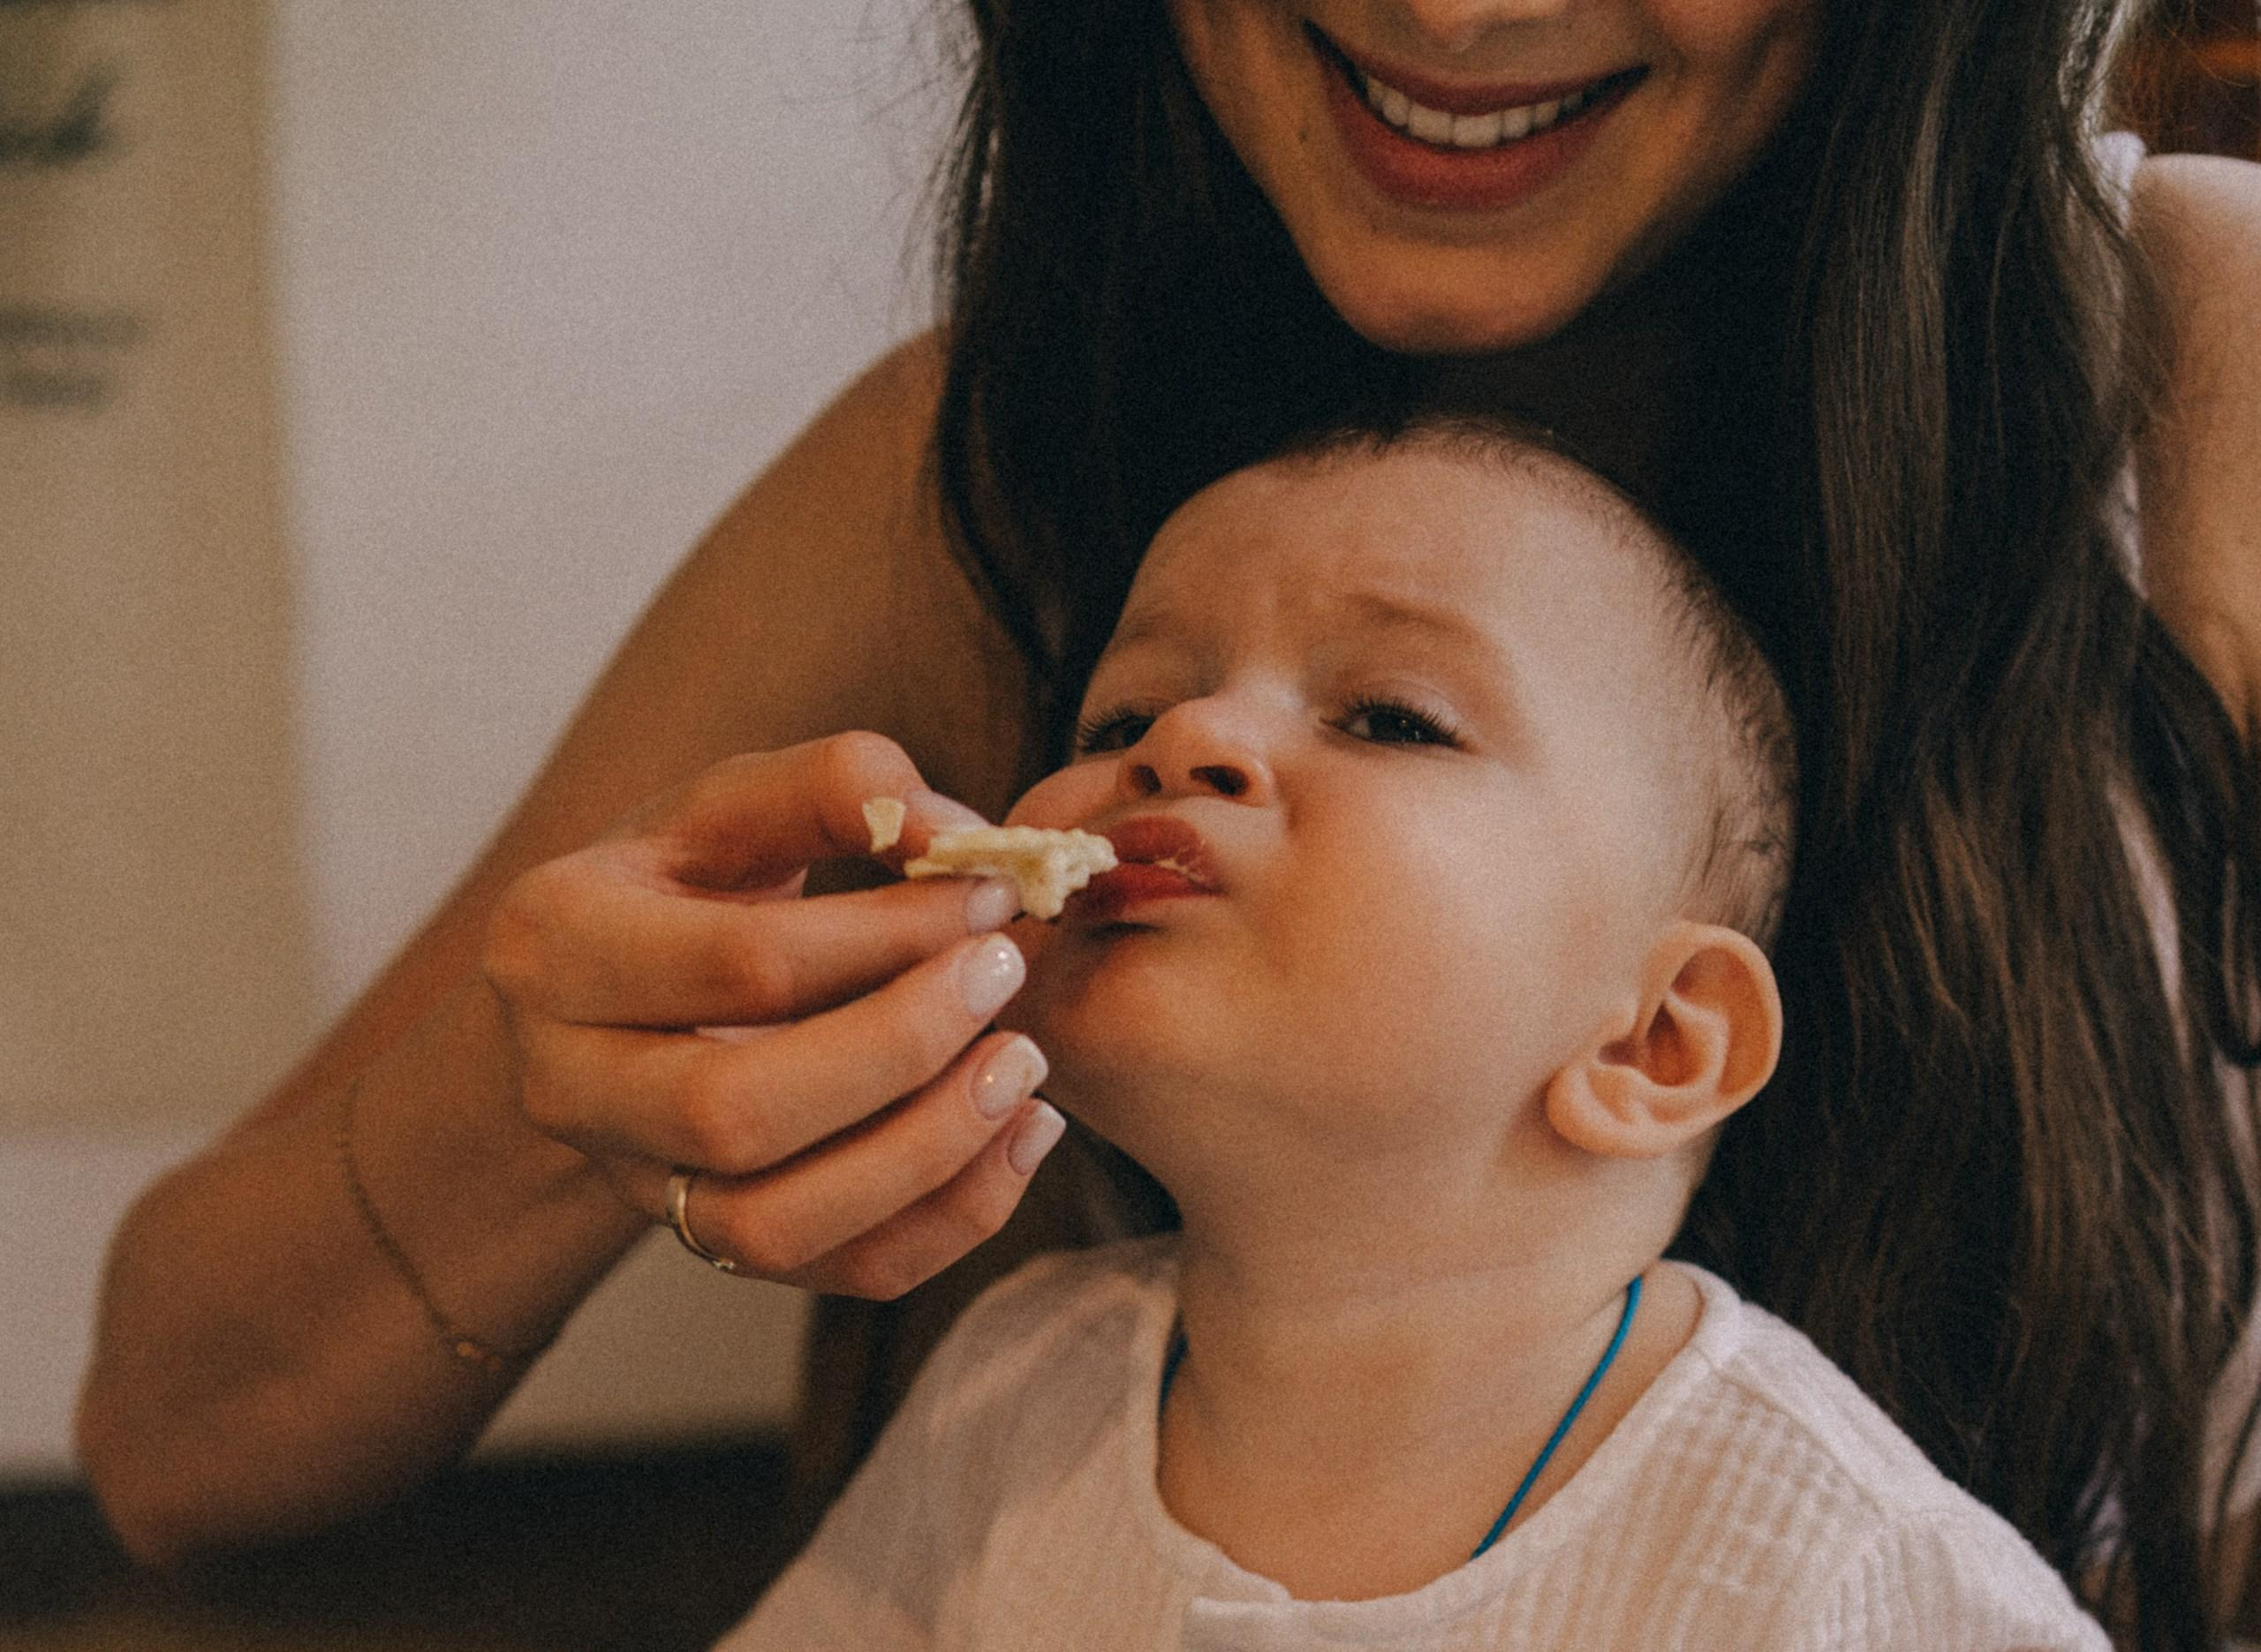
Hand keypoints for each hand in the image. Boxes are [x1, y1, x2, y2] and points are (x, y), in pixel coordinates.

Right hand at [483, 732, 1064, 1297]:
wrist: (621, 989)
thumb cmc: (690, 880)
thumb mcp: (734, 801)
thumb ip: (836, 786)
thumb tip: (958, 835)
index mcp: (557, 945)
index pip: (742, 962)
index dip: (887, 932)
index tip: (990, 893)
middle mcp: (568, 1085)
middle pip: (735, 1113)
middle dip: (900, 1048)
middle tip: (1008, 973)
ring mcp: (632, 1184)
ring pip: (776, 1224)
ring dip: (928, 1154)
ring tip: (1025, 1066)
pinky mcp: (709, 1245)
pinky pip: (838, 1272)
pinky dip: (950, 1219)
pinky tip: (1021, 1136)